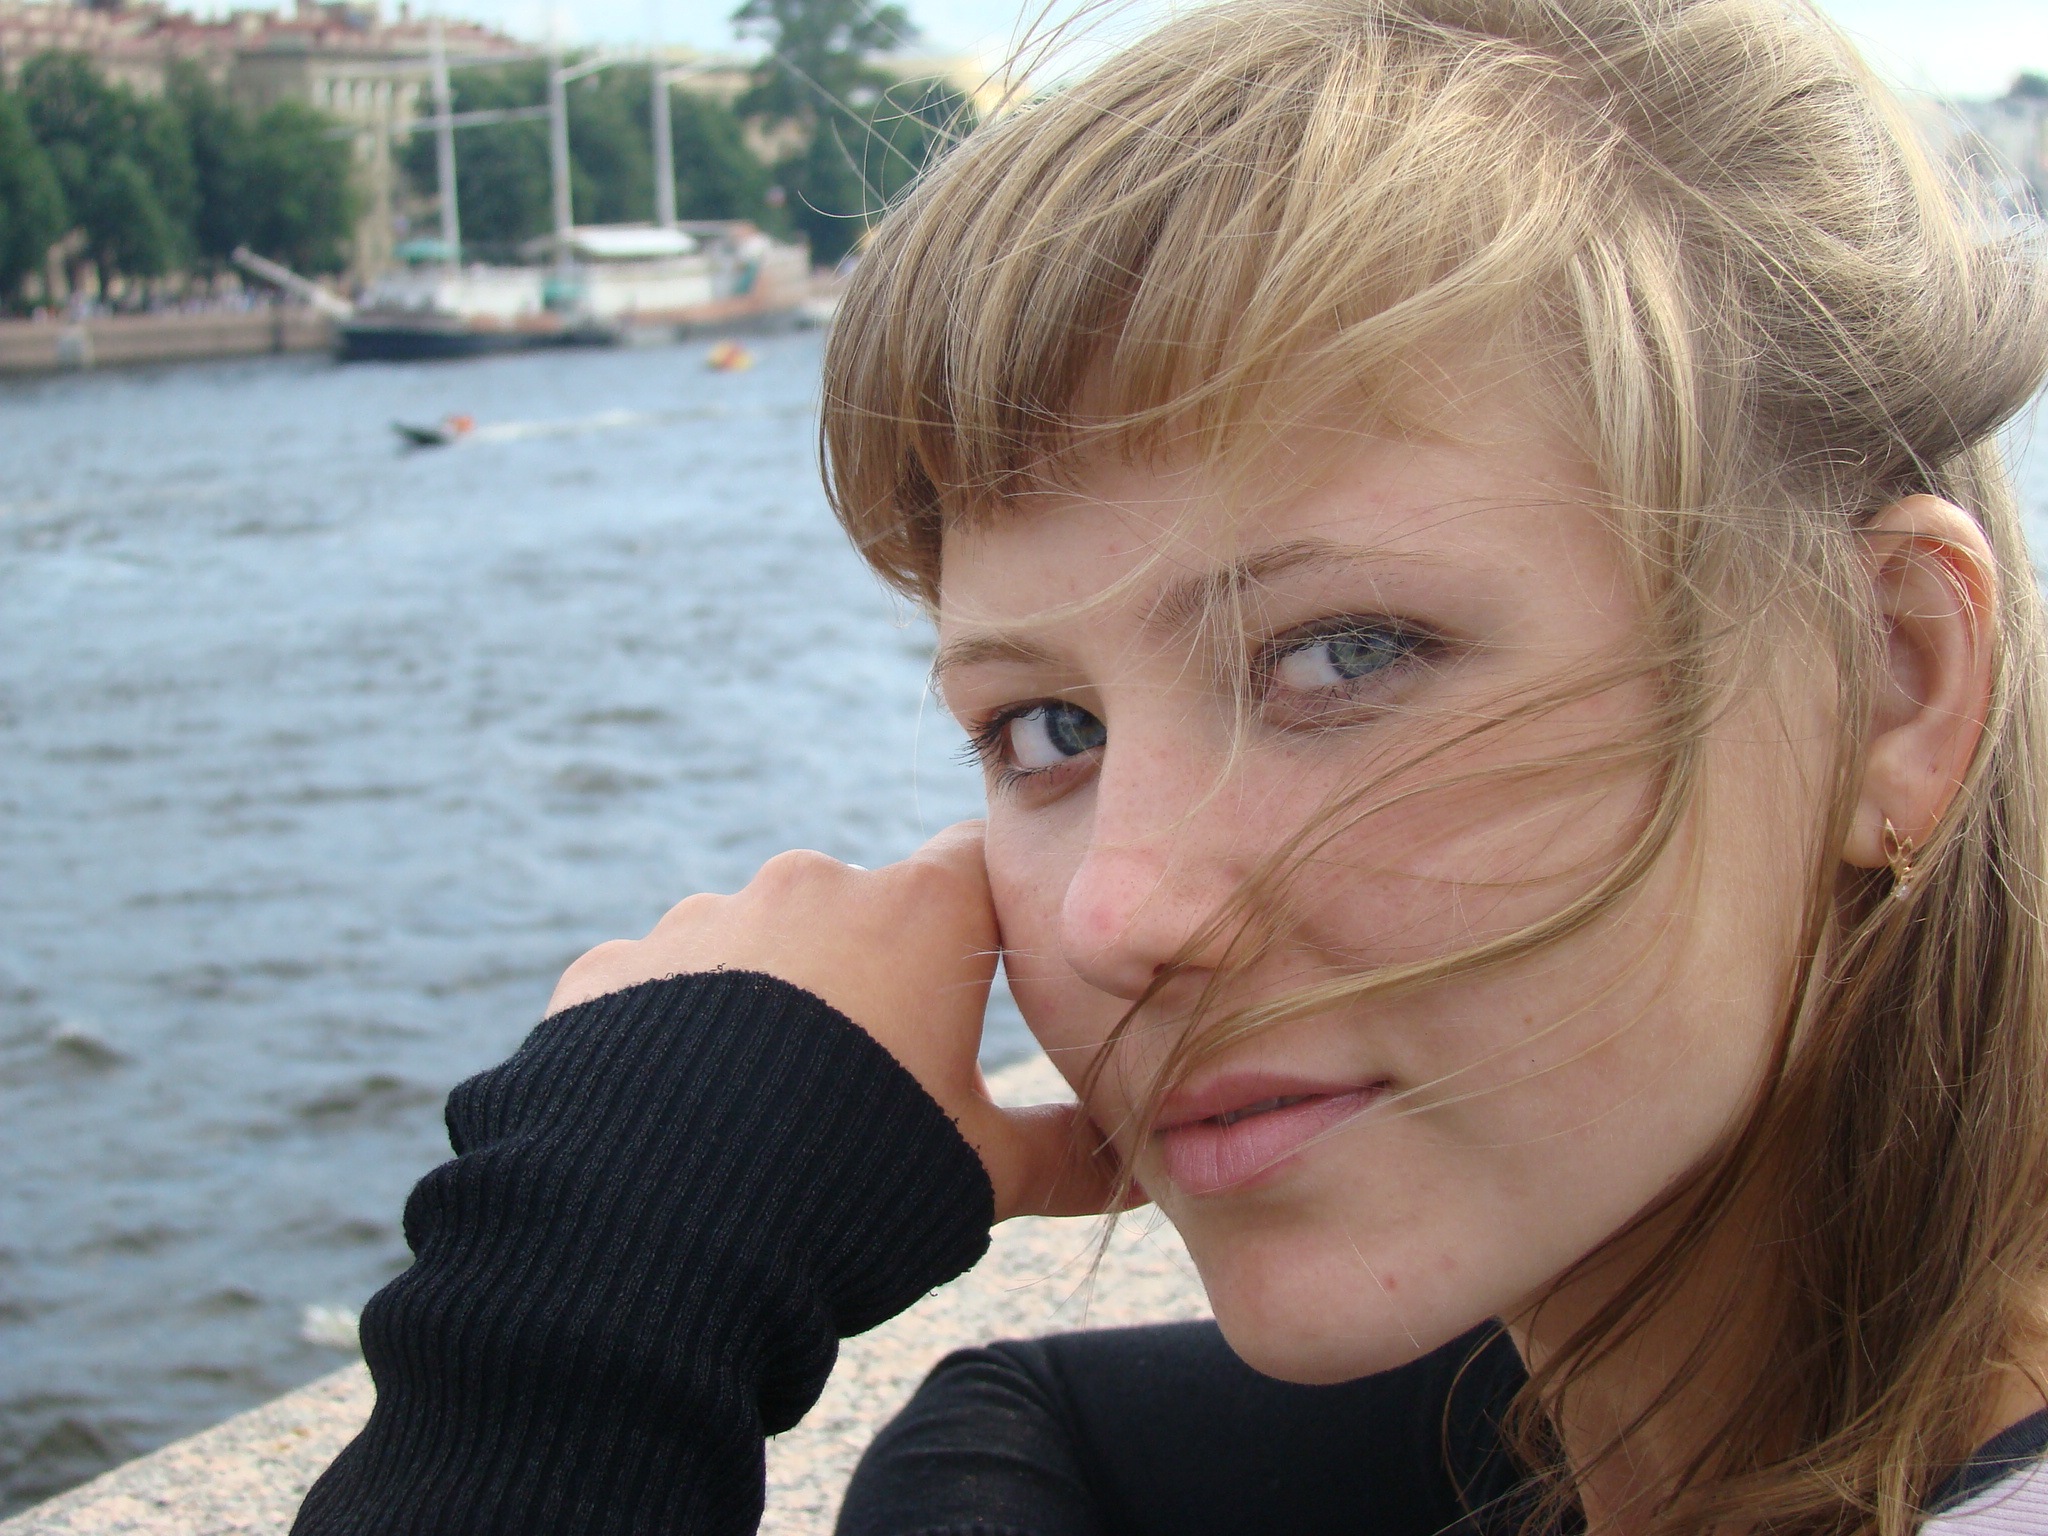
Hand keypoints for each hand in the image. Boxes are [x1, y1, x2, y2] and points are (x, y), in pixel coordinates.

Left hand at [547, 821, 1120, 1222]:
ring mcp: (704, 919)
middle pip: (863, 911)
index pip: (978, 865)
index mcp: (917, 915)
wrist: (661, 1225)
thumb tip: (1145, 1173)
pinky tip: (680, 1113)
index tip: (990, 968)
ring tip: (766, 1110)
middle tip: (872, 1078)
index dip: (989, 915)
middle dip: (872, 977)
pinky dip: (675, 1031)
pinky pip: (660, 986)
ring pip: (758, 945)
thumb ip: (1066, 1157)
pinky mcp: (612, 966)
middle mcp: (810, 887)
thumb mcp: (982, 1176)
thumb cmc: (858, 1181)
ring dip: (770, 1003)